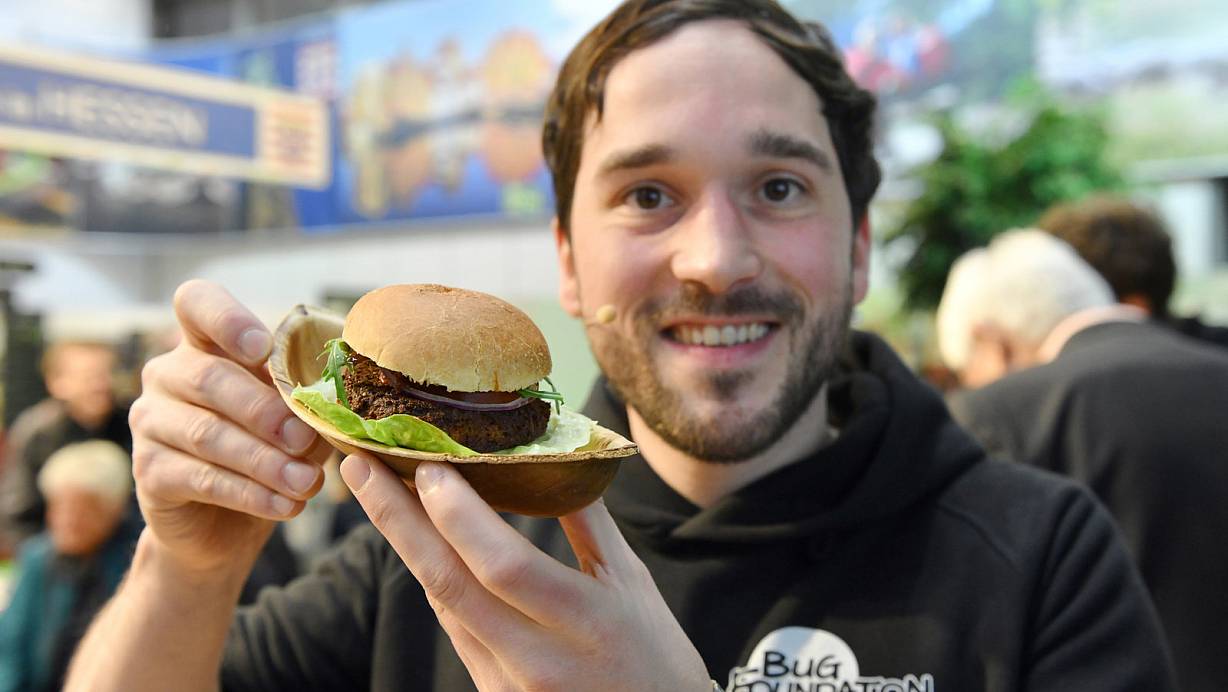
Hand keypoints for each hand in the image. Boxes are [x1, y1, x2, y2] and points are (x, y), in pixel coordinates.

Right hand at [129, 280, 330, 575]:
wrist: (222, 524)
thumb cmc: (267, 451)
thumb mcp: (294, 419)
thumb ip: (308, 402)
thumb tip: (343, 404)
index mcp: (205, 344)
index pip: (197, 303)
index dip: (228, 319)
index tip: (263, 349)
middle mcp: (168, 374)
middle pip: (210, 378)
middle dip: (264, 411)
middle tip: (306, 439)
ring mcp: (151, 421)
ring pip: (207, 434)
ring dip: (265, 461)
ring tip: (307, 483)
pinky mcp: (149, 471)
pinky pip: (202, 479)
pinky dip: (251, 494)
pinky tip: (287, 505)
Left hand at [340, 453, 711, 691]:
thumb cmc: (654, 657)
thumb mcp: (633, 584)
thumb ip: (590, 521)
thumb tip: (556, 452)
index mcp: (584, 622)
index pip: (504, 565)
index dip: (460, 516)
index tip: (428, 465)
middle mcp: (536, 659)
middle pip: (449, 583)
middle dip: (396, 519)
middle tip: (359, 465)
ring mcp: (507, 684)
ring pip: (442, 603)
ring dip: (404, 543)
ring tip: (377, 489)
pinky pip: (453, 627)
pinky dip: (433, 577)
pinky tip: (415, 540)